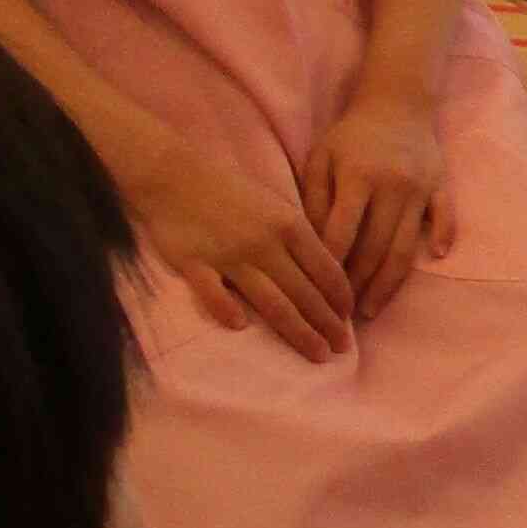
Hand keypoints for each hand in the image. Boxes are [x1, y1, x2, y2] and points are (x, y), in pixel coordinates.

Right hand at [128, 139, 356, 361]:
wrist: (176, 173)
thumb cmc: (232, 190)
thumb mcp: (276, 205)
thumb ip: (299, 238)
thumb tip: (327, 274)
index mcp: (290, 225)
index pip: (326, 270)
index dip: (342, 299)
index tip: (350, 319)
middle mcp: (265, 244)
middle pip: (305, 294)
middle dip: (328, 324)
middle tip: (343, 348)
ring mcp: (229, 256)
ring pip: (272, 303)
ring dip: (299, 332)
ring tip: (318, 353)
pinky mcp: (194, 264)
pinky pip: (214, 293)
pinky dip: (227, 310)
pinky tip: (241, 327)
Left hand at [301, 86, 457, 316]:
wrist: (397, 101)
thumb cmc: (351, 135)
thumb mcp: (321, 157)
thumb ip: (312, 198)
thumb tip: (309, 247)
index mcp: (359, 178)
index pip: (342, 234)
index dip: (330, 268)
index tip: (319, 294)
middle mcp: (392, 187)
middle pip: (375, 249)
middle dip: (357, 286)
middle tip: (342, 313)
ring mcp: (420, 189)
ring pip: (405, 247)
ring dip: (388, 283)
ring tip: (371, 308)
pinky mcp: (441, 186)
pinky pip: (445, 218)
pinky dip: (441, 239)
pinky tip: (434, 260)